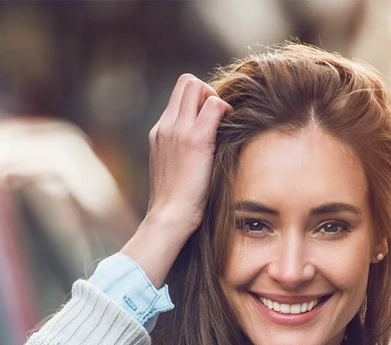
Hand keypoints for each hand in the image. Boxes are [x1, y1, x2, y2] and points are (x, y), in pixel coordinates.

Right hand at [122, 73, 231, 286]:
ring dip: (215, 99)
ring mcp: (177, 130)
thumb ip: (182, 151)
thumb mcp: (174, 170)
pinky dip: (225, 111)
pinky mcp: (194, 139)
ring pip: (196, 86)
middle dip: (206, 92)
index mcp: (160, 132)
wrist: (169, 217)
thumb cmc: (177, 202)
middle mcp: (165, 125)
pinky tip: (230, 131)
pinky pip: (213, 104)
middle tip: (219, 119)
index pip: (179, 94)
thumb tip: (204, 146)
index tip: (210, 121)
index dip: (198, 99)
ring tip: (223, 126)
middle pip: (187, 82)